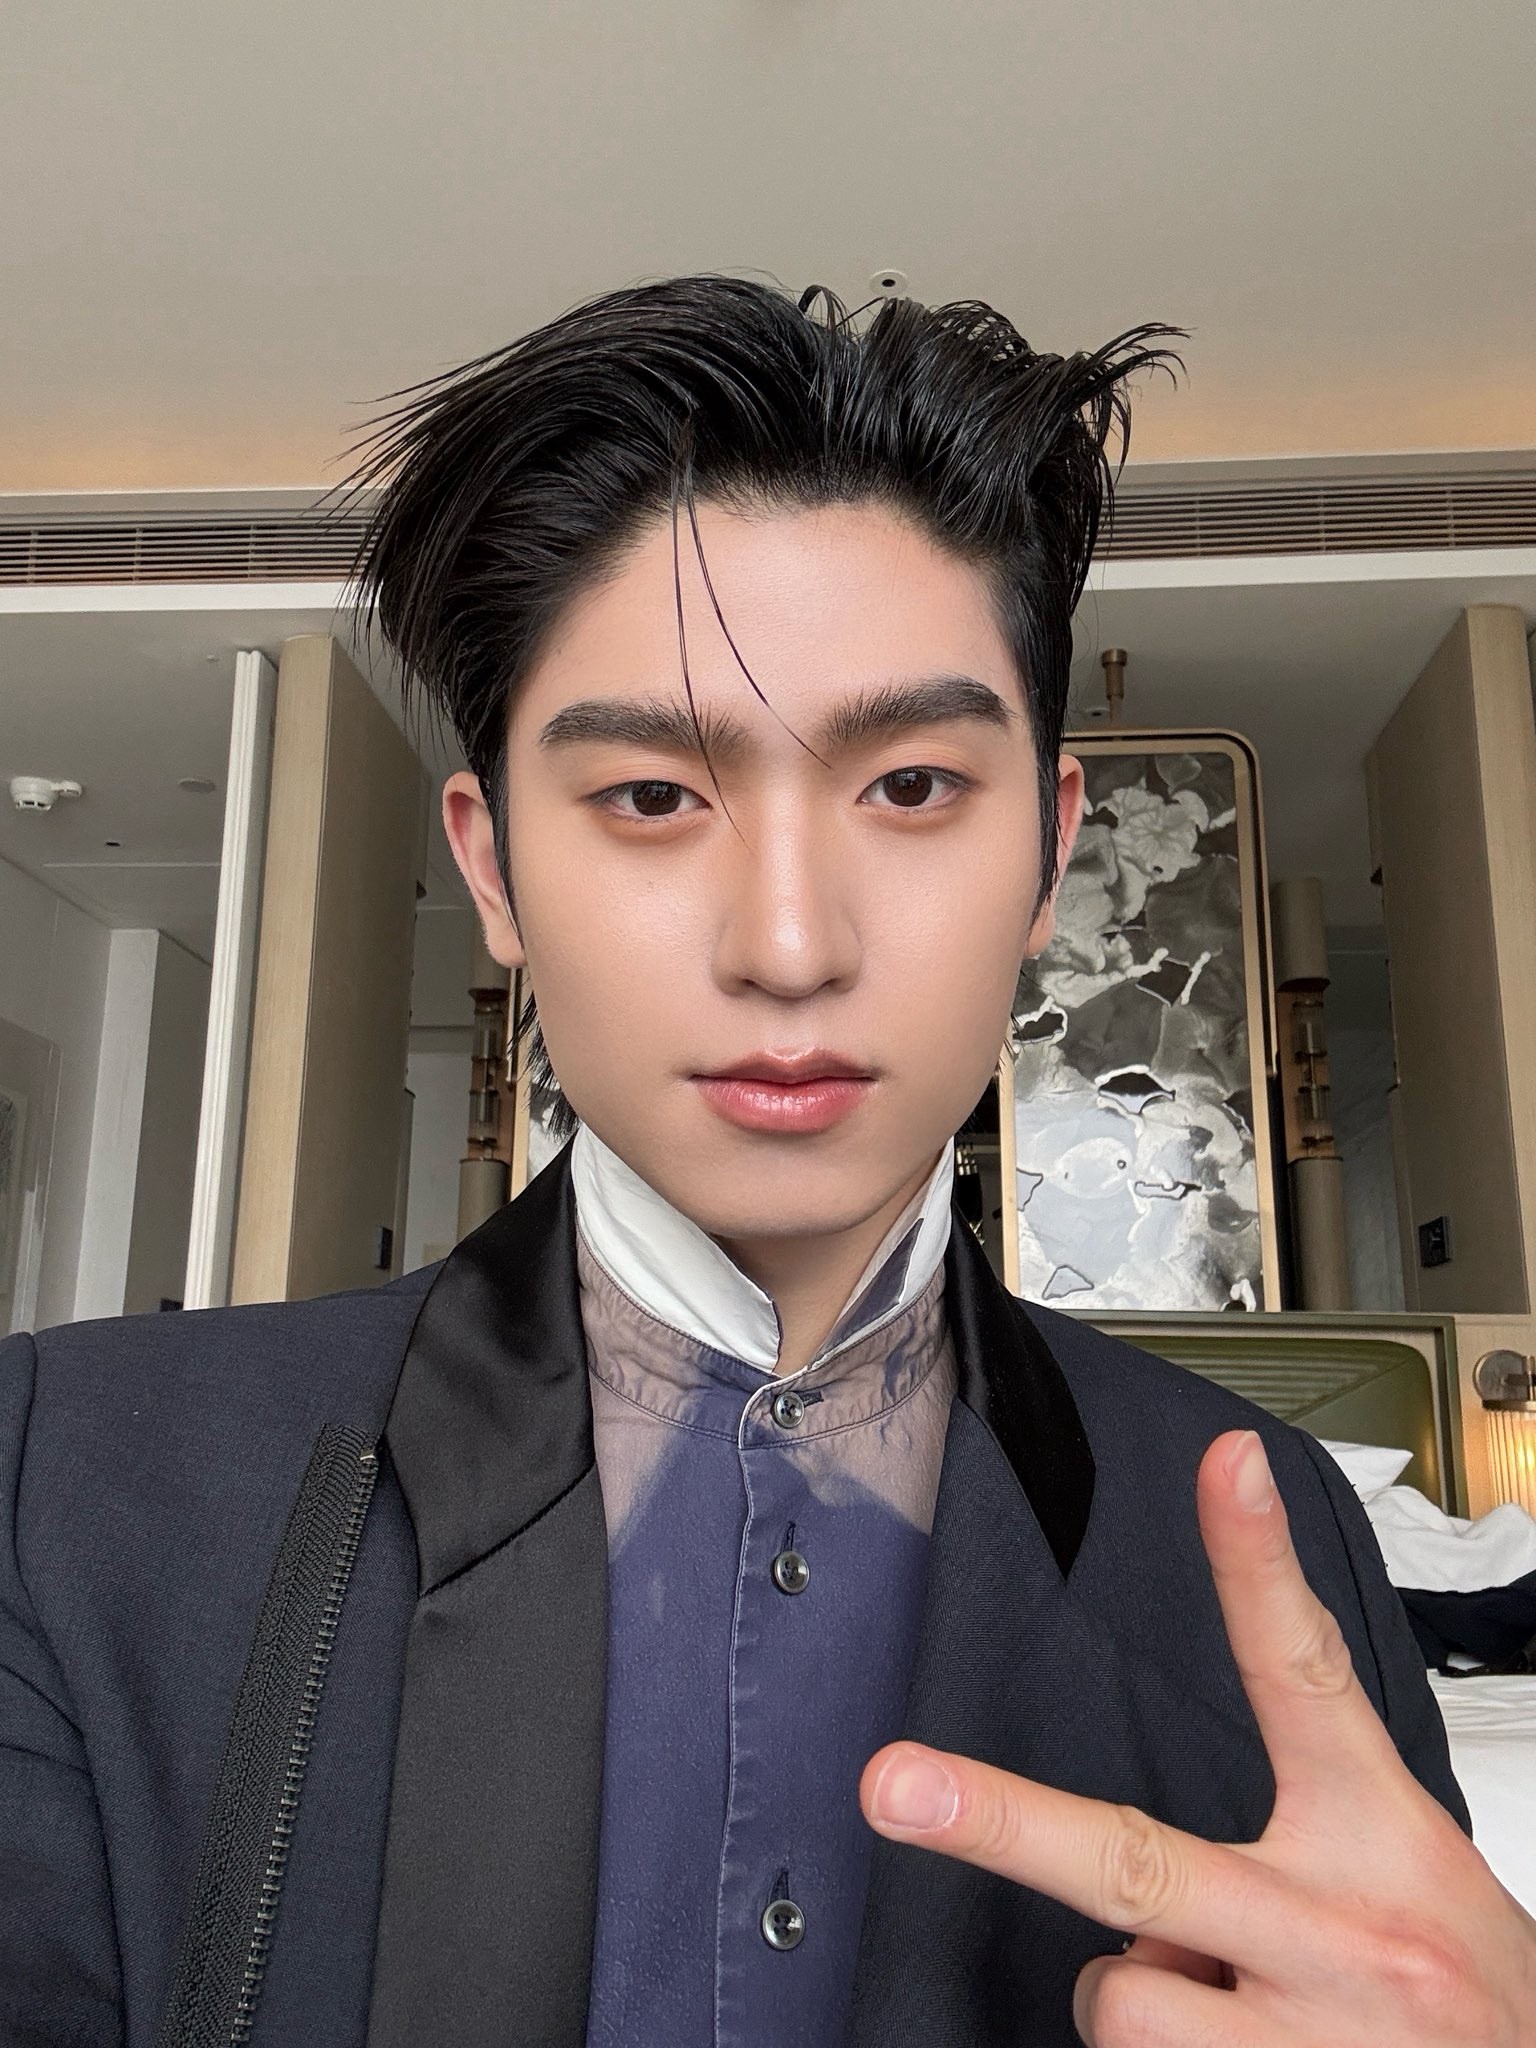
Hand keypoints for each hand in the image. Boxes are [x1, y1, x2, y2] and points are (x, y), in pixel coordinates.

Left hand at [860, 1428, 1535, 2044]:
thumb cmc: (1467, 1998)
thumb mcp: (1410, 1881)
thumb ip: (1289, 1859)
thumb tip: (1148, 1922)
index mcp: (1375, 1840)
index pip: (1306, 1676)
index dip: (1258, 1567)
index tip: (1226, 1465)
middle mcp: (1338, 1936)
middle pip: (1141, 1864)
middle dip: (1004, 1824)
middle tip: (898, 1788)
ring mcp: (1308, 2045)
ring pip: (1123, 2001)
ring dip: (1149, 2006)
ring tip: (1240, 2019)